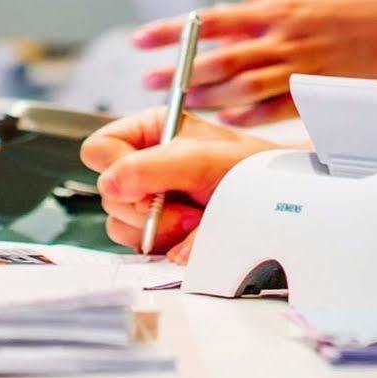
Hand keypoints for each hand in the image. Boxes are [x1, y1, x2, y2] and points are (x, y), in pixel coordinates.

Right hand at [80, 108, 281, 257]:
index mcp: (148, 131)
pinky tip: (190, 234)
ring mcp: (148, 201)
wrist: (277, 204)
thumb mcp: (203, 159)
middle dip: (146, 206)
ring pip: (117, 223)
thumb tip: (110, 184)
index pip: (99, 149)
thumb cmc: (249, 169)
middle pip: (106, 192)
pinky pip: (136, 246)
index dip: (117, 169)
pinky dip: (163, 245)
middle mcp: (142, 164)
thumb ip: (154, 167)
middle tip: (186, 206)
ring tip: (194, 220)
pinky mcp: (155, 231)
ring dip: (156, 228)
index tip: (146, 185)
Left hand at [132, 0, 376, 123]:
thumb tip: (242, 9)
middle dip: (181, 72)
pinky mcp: (320, 90)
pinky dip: (247, 116)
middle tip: (151, 81)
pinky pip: (275, 108)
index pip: (212, 20)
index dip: (175, 31)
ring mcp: (302, 66)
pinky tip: (225, 121)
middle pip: (220, 58)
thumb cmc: (366, 1)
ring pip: (241, 86)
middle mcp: (285, 37)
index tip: (144, 38)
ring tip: (178, 104)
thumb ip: (276, 3)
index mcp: (280, 8)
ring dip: (206, 97)